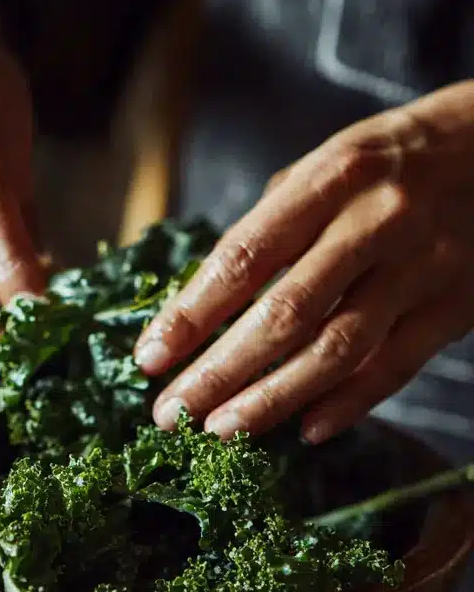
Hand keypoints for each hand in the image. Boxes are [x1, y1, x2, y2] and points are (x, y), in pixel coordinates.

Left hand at [135, 80, 473, 443]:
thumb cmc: (391, 161)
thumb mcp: (327, 165)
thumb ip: (270, 228)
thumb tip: (203, 302)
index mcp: (331, 179)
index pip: (244, 258)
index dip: (190, 314)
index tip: (149, 358)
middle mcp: (377, 222)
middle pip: (285, 314)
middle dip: (219, 372)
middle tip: (172, 413)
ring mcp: (423, 267)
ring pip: (337, 351)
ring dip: (272, 400)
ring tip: (221, 430)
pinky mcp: (458, 305)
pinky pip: (395, 367)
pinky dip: (347, 405)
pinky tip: (304, 429)